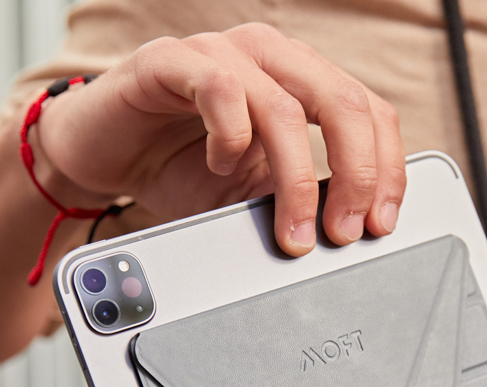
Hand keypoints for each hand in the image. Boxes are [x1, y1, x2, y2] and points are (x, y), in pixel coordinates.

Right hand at [34, 23, 404, 255]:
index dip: (386, 169)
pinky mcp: (171, 61)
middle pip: (344, 104)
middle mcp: (269, 58)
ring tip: (291, 229)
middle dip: (357, 176)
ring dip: (297, 179)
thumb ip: (298, 199)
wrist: (100, 153)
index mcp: (300, 81)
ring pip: (287, 107)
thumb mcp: (252, 194)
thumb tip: (347, 233)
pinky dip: (230, 138)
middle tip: (344, 232)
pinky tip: (220, 166)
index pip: (369, 112)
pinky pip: (219, 89)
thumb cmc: (179, 167)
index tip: (381, 224)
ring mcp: (222, 53)